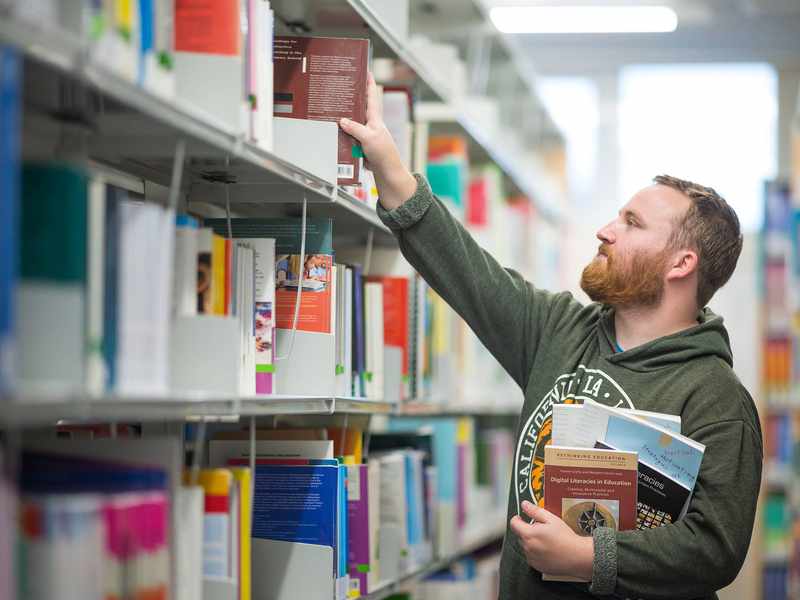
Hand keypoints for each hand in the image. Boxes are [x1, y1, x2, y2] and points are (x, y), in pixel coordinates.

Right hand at [339, 73, 416, 209]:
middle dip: (351, 97)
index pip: (372, 96)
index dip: (369, 83)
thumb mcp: (369, 138)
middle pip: (359, 107)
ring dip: (343, 117)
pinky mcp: (359, 144)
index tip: (366, 69)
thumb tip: (342, 120)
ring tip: (331, 107)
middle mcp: (370, 124)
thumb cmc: (383, 153)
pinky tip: (332, 130)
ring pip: (351, 122)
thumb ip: (355, 128)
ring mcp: (365, 134)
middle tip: (342, 85)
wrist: (386, 172)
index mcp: (375, 119)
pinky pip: (348, 135)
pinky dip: (341, 133)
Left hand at [509, 501, 593, 579]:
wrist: (577, 556)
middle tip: (542, 529)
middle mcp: (527, 547)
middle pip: (520, 535)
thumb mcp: (551, 519)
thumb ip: (534, 511)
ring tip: (548, 540)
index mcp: (528, 534)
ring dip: (532, 542)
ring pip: (526, 546)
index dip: (517, 519)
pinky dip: (536, 552)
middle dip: (527, 530)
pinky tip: (549, 550)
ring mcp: (531, 558)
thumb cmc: (565, 537)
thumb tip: (524, 504)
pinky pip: (532, 557)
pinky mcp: (537, 567)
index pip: (513, 524)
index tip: (521, 517)